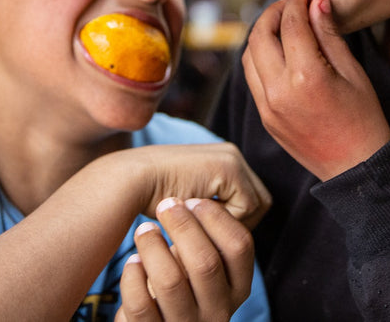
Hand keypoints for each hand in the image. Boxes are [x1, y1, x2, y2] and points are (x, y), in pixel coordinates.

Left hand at [116, 197, 255, 321]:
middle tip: (166, 205)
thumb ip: (208, 242)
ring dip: (153, 246)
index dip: (216, 217)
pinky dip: (133, 277)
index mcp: (237, 289)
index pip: (240, 247)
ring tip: (144, 230)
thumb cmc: (185, 287)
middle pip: (206, 262)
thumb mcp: (207, 269)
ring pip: (171, 281)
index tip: (193, 201)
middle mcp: (217, 311)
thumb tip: (187, 201)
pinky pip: (141, 303)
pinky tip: (133, 262)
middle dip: (183, 225)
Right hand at [121, 143, 270, 229]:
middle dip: (239, 224)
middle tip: (211, 234)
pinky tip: (199, 217)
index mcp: (224, 160)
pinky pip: (246, 206)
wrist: (130, 182)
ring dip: (231, 223)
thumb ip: (212, 210)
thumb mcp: (191, 203)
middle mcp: (232, 154)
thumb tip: (235, 236)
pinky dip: (226, 220)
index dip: (234, 223)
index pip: (250, 200)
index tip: (209, 233)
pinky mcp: (229, 167)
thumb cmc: (152, 199)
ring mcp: (232, 158)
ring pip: (256, 206)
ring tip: (203, 225)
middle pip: (259, 202)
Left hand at [242, 0, 389, 179]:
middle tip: (287, 4)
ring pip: (248, 57)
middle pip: (259, 36)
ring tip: (281, 25)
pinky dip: (259, 58)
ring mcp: (267, 107)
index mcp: (305, 77)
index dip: (295, 3)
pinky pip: (252, 79)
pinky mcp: (264, 118)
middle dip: (271, 14)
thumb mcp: (354, 73)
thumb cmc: (364, 121)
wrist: (356, 169)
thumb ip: (330, 35)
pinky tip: (278, 52)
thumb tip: (317, 3)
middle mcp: (278, 91)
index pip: (290, 25)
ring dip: (260, 35)